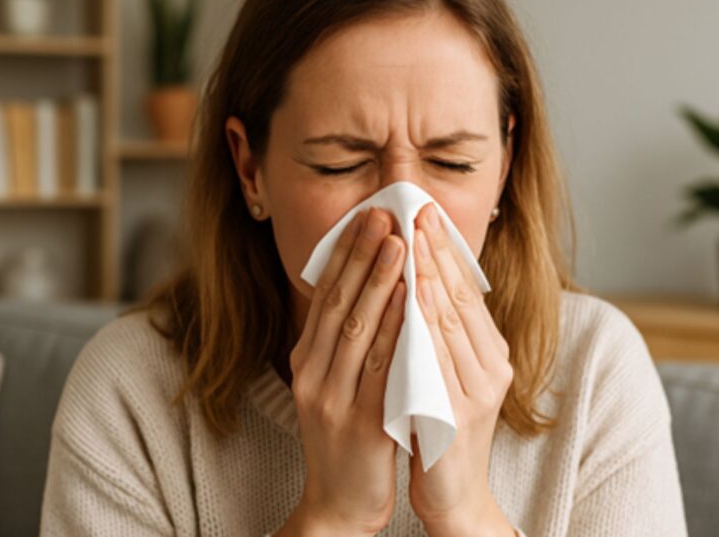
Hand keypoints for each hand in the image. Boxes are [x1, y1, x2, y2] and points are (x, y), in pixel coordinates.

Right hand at [283, 207, 407, 535]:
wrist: (339, 503)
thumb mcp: (334, 383)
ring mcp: (332, 398)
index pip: (326, 295)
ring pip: (356, 329)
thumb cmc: (347, 437)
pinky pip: (380, 369)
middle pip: (338, 303)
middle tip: (383, 215)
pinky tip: (411, 304)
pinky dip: (395, 331)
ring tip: (400, 244)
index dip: (346, 254)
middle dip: (362, 256)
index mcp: (306, 360)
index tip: (367, 216)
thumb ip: (344, 342)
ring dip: (379, 283)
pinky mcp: (357, 423)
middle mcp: (312, 374)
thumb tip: (364, 287)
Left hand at [408, 203, 515, 535]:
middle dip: (436, 251)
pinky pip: (439, 362)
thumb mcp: (445, 374)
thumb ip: (439, 334)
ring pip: (452, 324)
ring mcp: (477, 390)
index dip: (444, 250)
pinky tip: (411, 300)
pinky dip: (424, 326)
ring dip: (430, 278)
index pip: (465, 291)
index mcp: (488, 353)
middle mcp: (490, 366)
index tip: (423, 212)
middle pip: (461, 298)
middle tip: (416, 209)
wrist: (454, 496)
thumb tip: (420, 283)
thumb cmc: (440, 430)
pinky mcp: (459, 415)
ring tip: (411, 241)